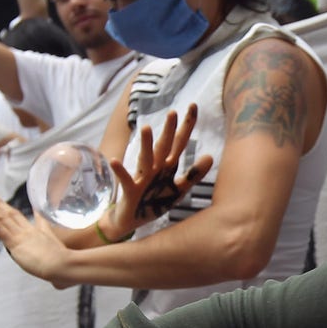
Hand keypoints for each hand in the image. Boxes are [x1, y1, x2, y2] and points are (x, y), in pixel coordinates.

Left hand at [0, 193, 77, 286]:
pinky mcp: (14, 242)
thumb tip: (58, 275)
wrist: (62, 265)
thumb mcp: (57, 256)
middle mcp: (26, 231)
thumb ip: (54, 259)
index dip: (8, 208)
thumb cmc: (62, 267)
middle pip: (7, 213)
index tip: (1, 201)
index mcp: (35, 233)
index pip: (18, 218)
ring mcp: (20, 235)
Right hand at [102, 106, 213, 239]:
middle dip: (169, 131)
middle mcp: (155, 169)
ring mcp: (142, 178)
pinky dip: (120, 171)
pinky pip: (126, 180)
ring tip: (147, 128)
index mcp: (167, 167)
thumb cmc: (153, 202)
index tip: (193, 106)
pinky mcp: (130, 191)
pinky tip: (114, 161)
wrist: (130, 221)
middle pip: (163, 147)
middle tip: (173, 113)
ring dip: (146, 145)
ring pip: (145, 159)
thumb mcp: (178, 190)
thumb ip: (193, 175)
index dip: (186, 126)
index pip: (179, 143)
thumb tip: (211, 156)